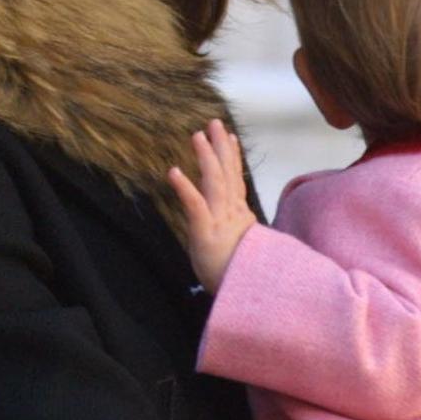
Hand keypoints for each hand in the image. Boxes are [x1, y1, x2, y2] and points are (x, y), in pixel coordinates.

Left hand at [168, 119, 257, 292]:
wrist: (247, 298)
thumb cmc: (240, 277)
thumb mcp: (243, 250)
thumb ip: (241, 232)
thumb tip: (244, 222)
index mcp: (239, 217)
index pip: (237, 180)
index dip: (232, 157)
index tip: (230, 136)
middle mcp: (232, 214)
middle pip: (228, 173)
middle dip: (220, 147)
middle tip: (213, 122)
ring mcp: (220, 222)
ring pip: (214, 182)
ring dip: (206, 157)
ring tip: (196, 135)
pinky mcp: (206, 233)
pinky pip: (195, 205)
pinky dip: (184, 187)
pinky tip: (173, 171)